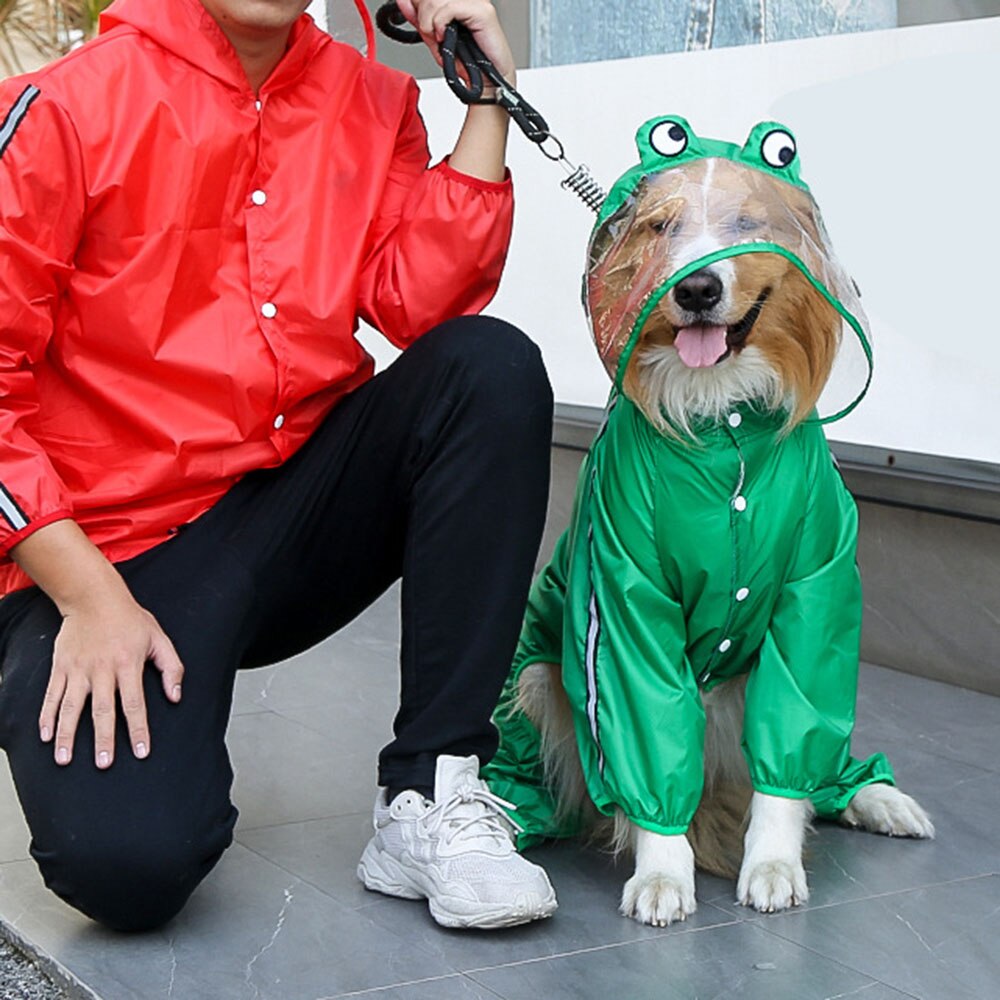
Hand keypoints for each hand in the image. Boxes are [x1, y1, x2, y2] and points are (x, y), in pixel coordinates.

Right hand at [39, 590, 183, 768]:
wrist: (94, 597)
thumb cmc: (130, 620)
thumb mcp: (159, 638)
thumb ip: (172, 668)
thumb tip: (175, 696)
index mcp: (128, 664)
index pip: (135, 703)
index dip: (138, 730)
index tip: (141, 752)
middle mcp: (102, 669)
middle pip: (102, 710)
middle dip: (103, 739)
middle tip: (103, 764)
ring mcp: (78, 669)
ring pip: (71, 707)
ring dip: (67, 735)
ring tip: (65, 759)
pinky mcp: (61, 667)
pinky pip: (52, 695)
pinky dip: (47, 716)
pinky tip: (46, 736)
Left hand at [396, 0, 516, 84]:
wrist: (485, 85)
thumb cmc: (467, 65)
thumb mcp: (434, 39)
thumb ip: (420, 19)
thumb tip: (404, 1)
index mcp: (458, 2)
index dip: (418, 6)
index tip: (420, 23)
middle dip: (423, 18)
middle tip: (432, 37)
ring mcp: (477, 3)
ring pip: (436, 0)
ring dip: (430, 24)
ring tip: (440, 40)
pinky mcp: (483, 12)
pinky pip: (449, 8)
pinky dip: (441, 25)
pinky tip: (446, 37)